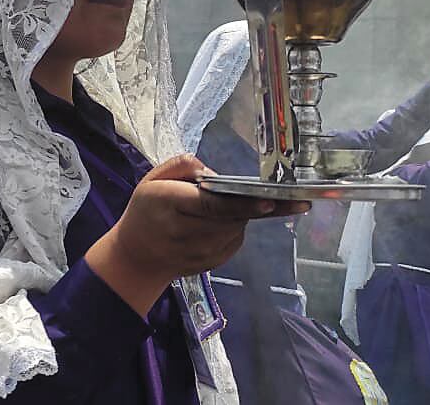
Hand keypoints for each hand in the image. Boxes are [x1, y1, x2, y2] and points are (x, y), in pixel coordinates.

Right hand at [84, 155, 308, 314]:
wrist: (137, 257)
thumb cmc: (146, 211)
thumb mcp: (151, 179)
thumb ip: (180, 166)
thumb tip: (212, 173)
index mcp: (168, 204)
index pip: (211, 205)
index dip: (242, 203)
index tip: (270, 200)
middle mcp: (185, 231)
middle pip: (232, 217)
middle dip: (256, 205)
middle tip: (292, 198)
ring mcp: (200, 252)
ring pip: (237, 227)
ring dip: (242, 214)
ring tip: (232, 206)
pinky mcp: (212, 263)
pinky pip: (236, 239)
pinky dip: (236, 227)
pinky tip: (222, 222)